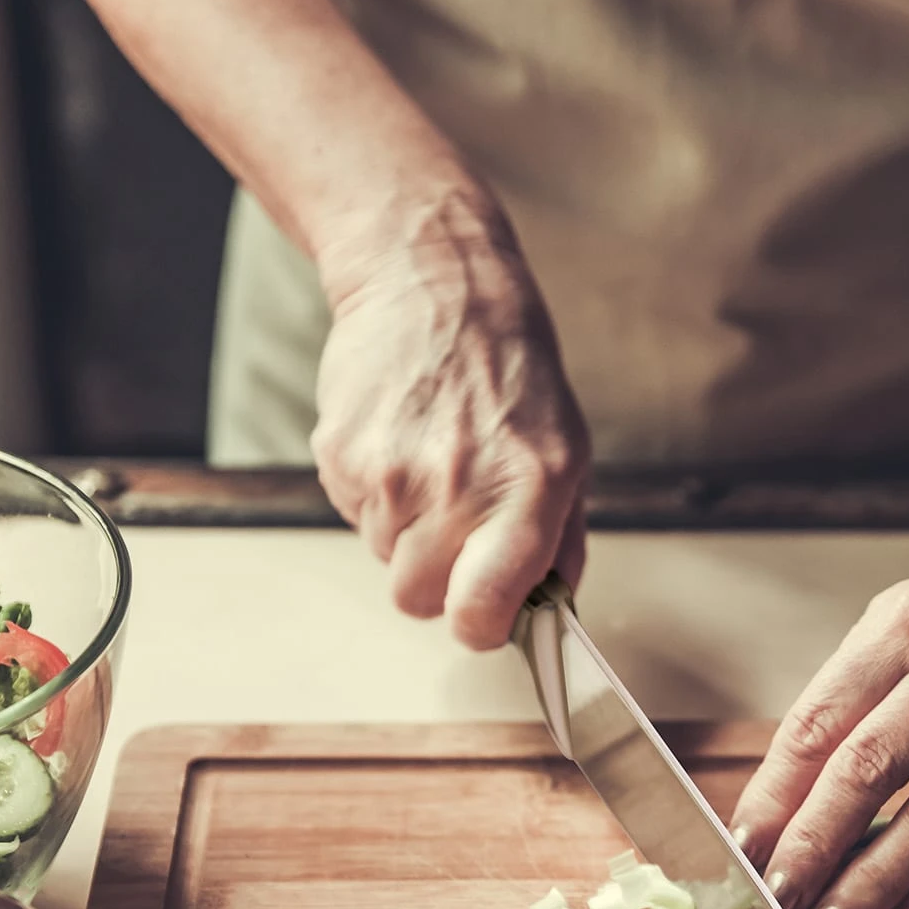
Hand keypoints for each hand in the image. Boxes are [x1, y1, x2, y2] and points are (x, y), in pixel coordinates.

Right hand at [313, 194, 590, 649]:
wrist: (433, 283)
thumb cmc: (510, 370)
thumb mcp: (567, 450)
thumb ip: (559, 540)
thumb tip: (550, 609)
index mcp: (527, 493)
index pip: (480, 614)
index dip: (477, 626)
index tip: (481, 614)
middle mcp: (457, 488)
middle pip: (417, 600)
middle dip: (434, 578)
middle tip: (453, 526)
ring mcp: (391, 472)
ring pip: (383, 557)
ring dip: (404, 529)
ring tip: (430, 463)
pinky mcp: (341, 453)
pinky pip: (351, 513)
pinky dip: (373, 493)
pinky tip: (399, 442)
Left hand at [730, 574, 908, 908]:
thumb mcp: (891, 645)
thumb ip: (833, 718)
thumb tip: (764, 824)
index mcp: (906, 624)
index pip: (819, 723)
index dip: (772, 798)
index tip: (740, 856)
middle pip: (872, 767)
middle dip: (814, 847)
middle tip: (777, 905)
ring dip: (874, 885)